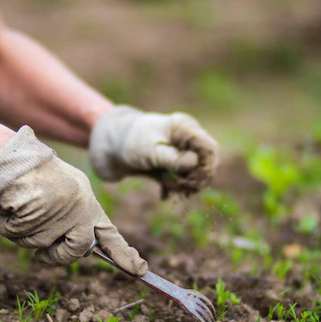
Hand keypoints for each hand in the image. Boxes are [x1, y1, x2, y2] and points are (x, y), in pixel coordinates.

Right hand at [0, 126, 147, 275]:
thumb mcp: (60, 191)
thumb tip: (83, 249)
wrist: (6, 153)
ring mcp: (60, 211)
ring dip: (25, 235)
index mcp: (85, 199)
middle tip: (41, 249)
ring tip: (17, 210)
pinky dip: (6, 226)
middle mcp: (79, 206)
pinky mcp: (39, 214)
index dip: (123, 254)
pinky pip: (18, 235)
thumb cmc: (26, 172)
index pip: (109, 233)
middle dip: (58, 256)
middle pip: (78, 251)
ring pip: (42, 246)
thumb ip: (72, 217)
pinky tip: (5, 207)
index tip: (139, 270)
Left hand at [89, 106, 218, 182]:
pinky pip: (185, 177)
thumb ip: (174, 159)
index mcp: (184, 128)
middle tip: (179, 188)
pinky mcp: (175, 161)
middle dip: (195, 178)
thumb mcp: (151, 153)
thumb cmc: (130, 144)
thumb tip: (197, 163)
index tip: (191, 182)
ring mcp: (183, 149)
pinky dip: (177, 186)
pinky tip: (164, 193)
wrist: (110, 147)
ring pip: (197, 172)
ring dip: (185, 184)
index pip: (210, 148)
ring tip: (166, 186)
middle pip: (207, 162)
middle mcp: (188, 137)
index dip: (206, 167)